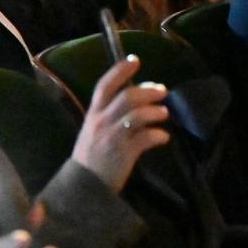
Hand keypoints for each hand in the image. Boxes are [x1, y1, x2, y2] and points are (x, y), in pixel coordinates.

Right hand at [70, 57, 170, 190]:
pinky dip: (159, 136)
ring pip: (138, 115)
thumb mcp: (93, 131)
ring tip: (163, 115)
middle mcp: (101, 122)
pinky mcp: (124, 152)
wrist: (84, 186)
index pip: (104, 86)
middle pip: (127, 97)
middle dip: (148, 91)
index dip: (120, 71)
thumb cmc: (91, 157)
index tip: (135, 61)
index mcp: (92, 114)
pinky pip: (147, 138)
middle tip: (162, 91)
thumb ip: (109, 116)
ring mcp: (113, 137)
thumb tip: (135, 101)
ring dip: (156, 112)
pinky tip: (163, 138)